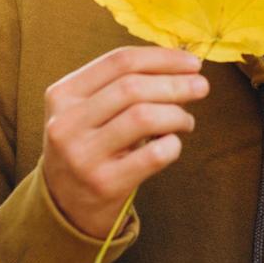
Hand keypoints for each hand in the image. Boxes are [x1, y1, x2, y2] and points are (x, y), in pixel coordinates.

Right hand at [40, 46, 208, 238]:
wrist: (64, 204)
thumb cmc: (87, 146)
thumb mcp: (85, 110)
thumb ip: (121, 85)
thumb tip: (180, 64)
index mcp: (62, 94)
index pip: (119, 62)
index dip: (162, 58)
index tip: (192, 62)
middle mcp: (67, 123)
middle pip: (133, 87)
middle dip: (175, 83)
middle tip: (201, 87)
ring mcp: (84, 156)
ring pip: (144, 117)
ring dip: (177, 114)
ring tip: (186, 121)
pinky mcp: (104, 184)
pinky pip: (153, 155)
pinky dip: (173, 145)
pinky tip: (173, 144)